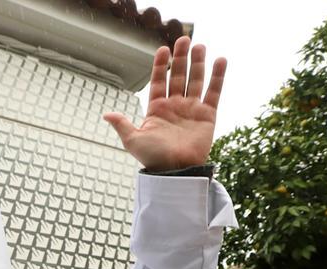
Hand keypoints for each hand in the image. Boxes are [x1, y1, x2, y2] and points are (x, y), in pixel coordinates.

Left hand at [102, 36, 226, 170]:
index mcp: (157, 110)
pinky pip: (214, 92)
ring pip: (196, 80)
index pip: (158, 82)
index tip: (162, 49)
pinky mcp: (208, 115)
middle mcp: (175, 106)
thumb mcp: (133, 140)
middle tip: (183, 39)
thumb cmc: (153, 158)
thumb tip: (106, 114)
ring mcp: (192, 109)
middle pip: (179, 76)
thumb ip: (123, 124)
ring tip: (199, 45)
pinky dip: (217, 77)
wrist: (175, 171)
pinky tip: (220, 60)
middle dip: (181, 58)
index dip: (160, 66)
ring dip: (198, 63)